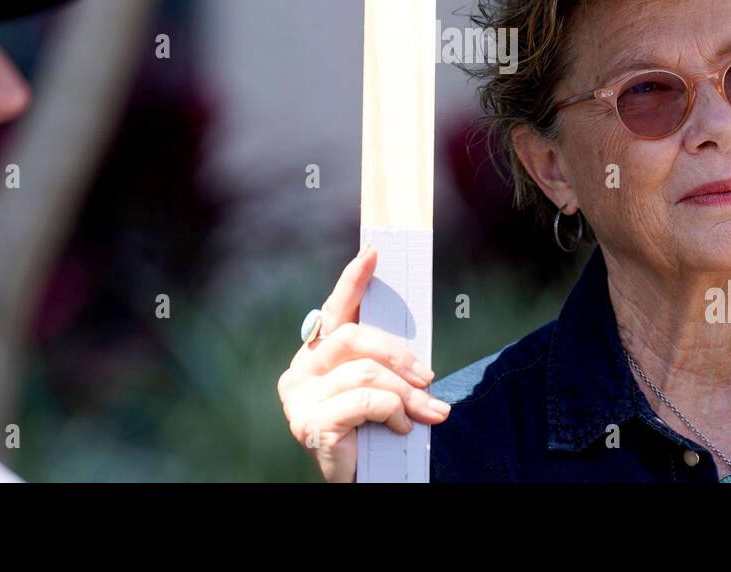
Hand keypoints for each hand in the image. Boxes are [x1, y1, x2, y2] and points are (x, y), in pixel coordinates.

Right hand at [277, 245, 449, 481]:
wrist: (364, 479)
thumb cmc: (372, 429)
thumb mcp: (380, 386)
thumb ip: (384, 360)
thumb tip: (417, 343)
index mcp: (316, 354)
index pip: (336, 309)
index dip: (354, 280)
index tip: (375, 251)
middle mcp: (300, 370)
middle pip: (355, 338)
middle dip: (400, 354)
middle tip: (429, 376)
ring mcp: (300, 398)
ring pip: (366, 372)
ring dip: (407, 392)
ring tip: (428, 411)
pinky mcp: (311, 425)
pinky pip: (364, 402)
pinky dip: (393, 411)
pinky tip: (402, 427)